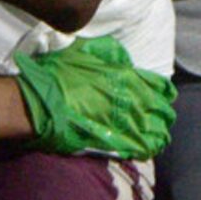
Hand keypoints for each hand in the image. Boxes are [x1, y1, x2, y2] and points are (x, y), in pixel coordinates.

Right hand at [14, 35, 175, 158]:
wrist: (38, 103)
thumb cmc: (56, 75)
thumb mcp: (83, 51)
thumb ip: (109, 53)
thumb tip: (123, 58)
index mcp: (125, 77)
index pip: (159, 86)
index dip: (162, 92)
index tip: (162, 95)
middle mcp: (130, 100)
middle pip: (162, 110)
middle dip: (162, 113)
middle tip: (158, 116)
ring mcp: (124, 124)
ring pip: (157, 130)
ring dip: (158, 131)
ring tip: (156, 133)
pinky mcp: (114, 143)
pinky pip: (143, 148)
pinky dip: (149, 147)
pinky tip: (148, 147)